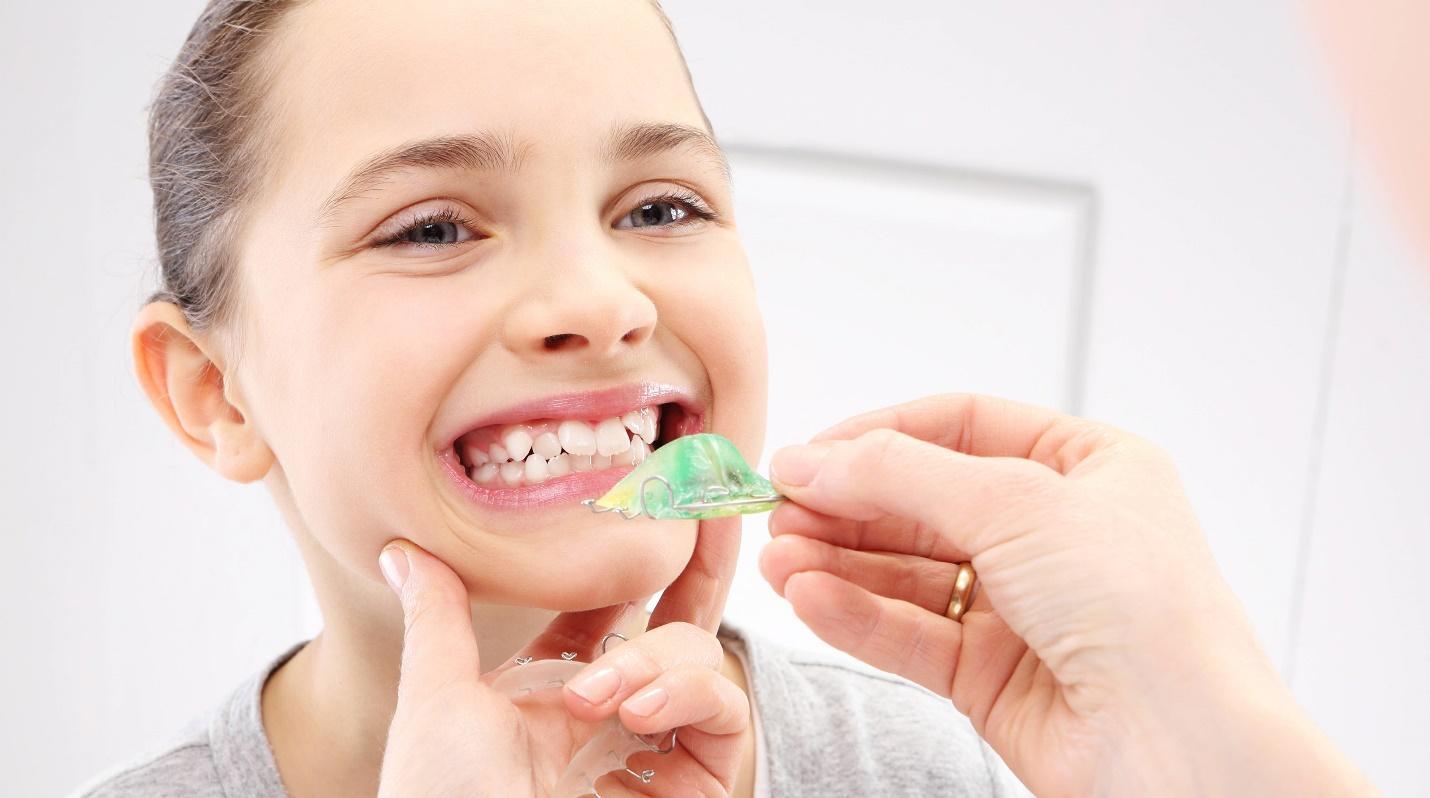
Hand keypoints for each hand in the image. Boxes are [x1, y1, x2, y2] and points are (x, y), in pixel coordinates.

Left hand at [375, 517, 747, 797]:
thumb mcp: (436, 699)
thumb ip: (438, 616)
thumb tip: (401, 547)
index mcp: (554, 691)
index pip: (612, 607)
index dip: (635, 554)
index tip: (653, 490)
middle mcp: (615, 713)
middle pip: (678, 618)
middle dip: (701, 560)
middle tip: (716, 502)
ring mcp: (658, 747)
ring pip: (700, 653)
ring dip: (654, 657)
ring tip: (598, 698)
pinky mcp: (697, 783)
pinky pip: (726, 709)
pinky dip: (689, 696)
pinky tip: (637, 716)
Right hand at [759, 394, 1373, 797]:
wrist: (1182, 750)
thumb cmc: (1143, 612)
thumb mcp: (1017, 504)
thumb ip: (902, 476)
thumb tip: (812, 459)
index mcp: (1087, 467)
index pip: (962, 428)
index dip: (881, 436)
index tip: (810, 452)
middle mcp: (1055, 533)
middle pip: (925, 502)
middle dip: (849, 504)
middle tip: (779, 509)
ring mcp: (1024, 606)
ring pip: (908, 572)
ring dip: (839, 562)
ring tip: (778, 558)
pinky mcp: (995, 675)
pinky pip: (911, 633)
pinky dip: (856, 615)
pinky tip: (809, 598)